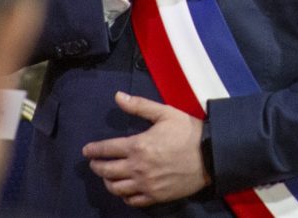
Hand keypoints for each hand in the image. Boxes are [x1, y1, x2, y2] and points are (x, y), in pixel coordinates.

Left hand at [83, 92, 208, 207]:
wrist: (211, 155)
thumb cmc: (188, 131)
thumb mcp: (165, 113)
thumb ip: (139, 105)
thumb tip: (117, 96)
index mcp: (138, 145)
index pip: (107, 149)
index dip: (94, 150)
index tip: (87, 151)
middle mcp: (138, 168)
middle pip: (107, 171)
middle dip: (96, 166)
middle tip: (94, 163)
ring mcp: (146, 184)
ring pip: (116, 188)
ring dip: (107, 182)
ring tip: (107, 177)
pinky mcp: (156, 196)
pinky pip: (133, 201)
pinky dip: (124, 196)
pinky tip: (124, 191)